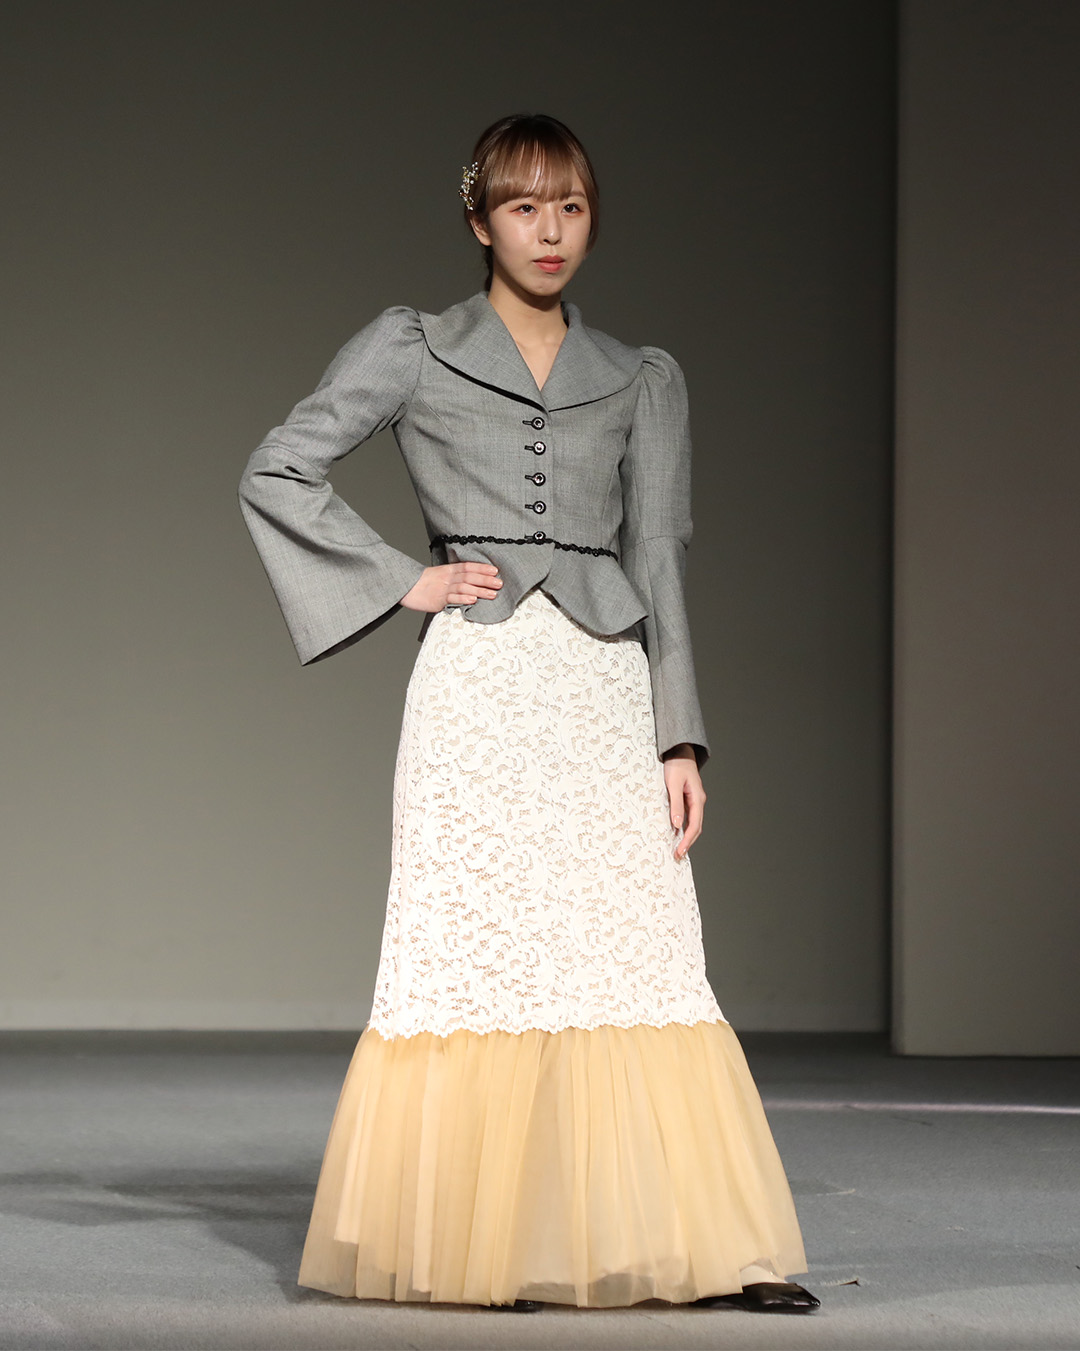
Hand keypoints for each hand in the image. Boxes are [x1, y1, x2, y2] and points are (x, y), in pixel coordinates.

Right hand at [400, 562, 502, 612]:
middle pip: (469, 577)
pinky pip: (452, 598)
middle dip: (485, 580)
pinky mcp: (439, 600)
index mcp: (450, 570)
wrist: (408, 587)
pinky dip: (463, 599)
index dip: (482, 568)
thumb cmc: (426, 582)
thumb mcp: (442, 575)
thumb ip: (457, 576)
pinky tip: (473, 600)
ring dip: (480, 590)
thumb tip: (476, 580)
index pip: (468, 566)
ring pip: (464, 588)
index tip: (495, 570)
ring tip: (492, 594)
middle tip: (499, 583)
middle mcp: (448, 577)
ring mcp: (444, 588)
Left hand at [662, 744, 704, 859]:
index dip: (687, 840)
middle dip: (688, 842)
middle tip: (678, 855)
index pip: (694, 825)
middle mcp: (698, 801)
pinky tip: (677, 832)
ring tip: (677, 848)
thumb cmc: (676, 765)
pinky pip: (689, 816)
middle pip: (696, 827)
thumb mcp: (673, 784)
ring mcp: (695, 800)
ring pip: (693, 823)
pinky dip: (684, 827)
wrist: (679, 751)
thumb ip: (676, 804)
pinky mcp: (689, 798)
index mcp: (697, 799)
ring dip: (686, 836)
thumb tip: (677, 825)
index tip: (679, 851)